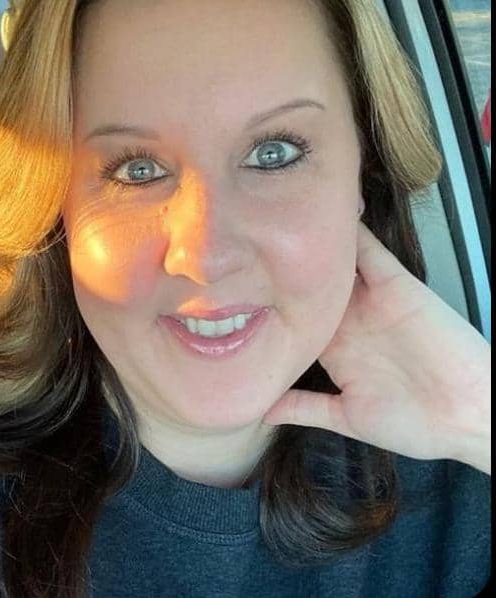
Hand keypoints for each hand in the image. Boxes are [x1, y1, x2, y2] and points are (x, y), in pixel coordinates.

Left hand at [263, 222, 490, 468]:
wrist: (469, 418)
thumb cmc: (415, 423)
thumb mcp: (348, 418)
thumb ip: (305, 408)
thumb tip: (261, 412)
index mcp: (333, 349)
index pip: (291, 319)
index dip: (264, 304)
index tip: (229, 289)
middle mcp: (346, 320)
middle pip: (306, 286)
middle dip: (277, 266)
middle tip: (241, 239)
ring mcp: (369, 300)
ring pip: (333, 264)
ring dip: (309, 243)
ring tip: (273, 215)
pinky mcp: (396, 285)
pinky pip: (370, 253)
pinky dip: (350, 233)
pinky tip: (321, 213)